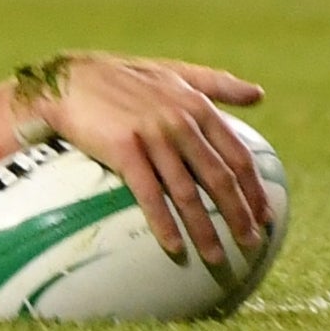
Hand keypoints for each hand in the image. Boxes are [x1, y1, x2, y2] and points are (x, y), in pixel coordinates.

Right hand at [22, 54, 270, 266]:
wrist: (65, 79)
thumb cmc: (119, 76)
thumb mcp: (171, 73)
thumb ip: (216, 84)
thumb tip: (259, 94)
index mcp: (196, 105)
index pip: (237, 155)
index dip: (253, 188)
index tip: (264, 215)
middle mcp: (179, 121)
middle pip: (218, 178)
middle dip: (238, 215)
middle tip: (250, 244)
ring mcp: (151, 135)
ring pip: (187, 192)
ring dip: (204, 229)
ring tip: (217, 257)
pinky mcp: (122, 149)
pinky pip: (148, 194)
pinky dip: (163, 222)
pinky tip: (174, 246)